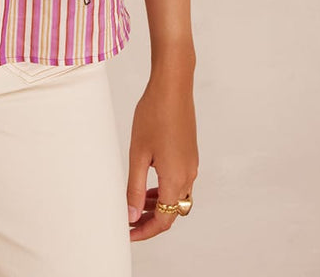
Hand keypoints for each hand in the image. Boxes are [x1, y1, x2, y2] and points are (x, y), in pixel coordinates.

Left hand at [126, 71, 197, 240]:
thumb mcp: (138, 154)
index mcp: (176, 179)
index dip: (145, 231)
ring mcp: (192, 164)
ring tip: (136, 202)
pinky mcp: (190, 153)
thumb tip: (132, 215)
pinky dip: (165, 189)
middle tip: (128, 219)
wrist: (173, 86)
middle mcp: (189, 175)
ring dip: (158, 205)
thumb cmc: (154, 114)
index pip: (163, 221)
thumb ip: (135, 187)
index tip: (127, 232)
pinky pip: (180, 182)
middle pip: (172, 213)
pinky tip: (149, 181)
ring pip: (176, 198)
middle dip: (151, 220)